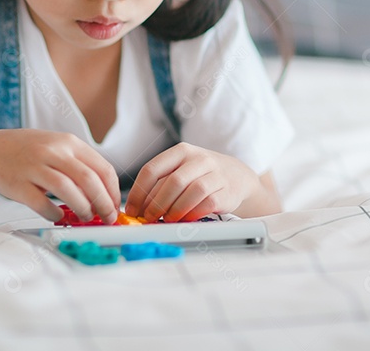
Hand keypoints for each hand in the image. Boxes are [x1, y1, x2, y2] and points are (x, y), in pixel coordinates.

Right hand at [0, 129, 120, 223]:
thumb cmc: (32, 152)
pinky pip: (41, 203)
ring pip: (67, 189)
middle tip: (107, 218)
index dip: (113, 191)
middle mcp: (53, 151)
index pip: (103, 168)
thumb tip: (105, 195)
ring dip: (82, 208)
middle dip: (103, 203)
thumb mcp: (59, 149)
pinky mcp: (17, 183)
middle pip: (88, 179)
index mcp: (69, 142)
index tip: (115, 207)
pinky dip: (54, 213)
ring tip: (86, 218)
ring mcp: (34, 166)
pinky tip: (58, 216)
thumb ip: (80, 166)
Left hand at [123, 142, 260, 222]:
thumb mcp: (180, 170)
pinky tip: (186, 219)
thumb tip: (138, 208)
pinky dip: (193, 214)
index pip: (152, 169)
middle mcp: (199, 159)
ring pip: (191, 192)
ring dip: (175, 210)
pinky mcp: (227, 191)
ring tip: (167, 219)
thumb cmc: (201, 174)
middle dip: (156, 204)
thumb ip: (161, 184)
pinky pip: (207, 204)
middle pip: (172, 182)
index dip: (139, 192)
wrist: (237, 176)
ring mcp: (215, 174)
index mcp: (181, 151)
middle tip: (148, 218)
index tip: (132, 209)